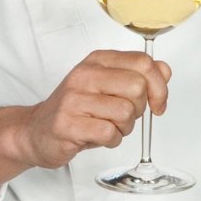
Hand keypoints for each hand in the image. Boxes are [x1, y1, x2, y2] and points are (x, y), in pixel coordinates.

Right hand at [0, 50, 169, 200]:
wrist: (34, 131)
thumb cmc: (78, 109)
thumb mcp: (109, 86)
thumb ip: (139, 76)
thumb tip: (165, 71)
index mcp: (98, 60)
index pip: (144, 63)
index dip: (160, 86)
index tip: (158, 103)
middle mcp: (85, 74)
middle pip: (138, 87)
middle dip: (140, 109)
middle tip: (124, 117)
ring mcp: (73, 98)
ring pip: (126, 112)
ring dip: (125, 128)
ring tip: (107, 127)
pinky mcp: (66, 124)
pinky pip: (109, 133)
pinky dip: (111, 140)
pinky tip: (97, 137)